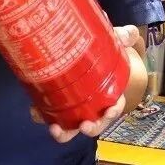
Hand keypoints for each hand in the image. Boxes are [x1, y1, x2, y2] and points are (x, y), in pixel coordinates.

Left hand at [30, 24, 139, 142]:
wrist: (86, 50)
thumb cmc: (103, 51)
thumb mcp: (113, 41)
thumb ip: (122, 36)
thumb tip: (129, 32)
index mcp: (109, 92)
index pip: (115, 105)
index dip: (113, 111)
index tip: (110, 111)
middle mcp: (92, 105)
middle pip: (94, 123)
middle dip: (90, 128)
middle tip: (83, 125)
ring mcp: (74, 107)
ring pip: (71, 126)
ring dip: (64, 132)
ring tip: (55, 128)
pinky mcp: (56, 103)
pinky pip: (50, 114)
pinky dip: (42, 116)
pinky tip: (35, 111)